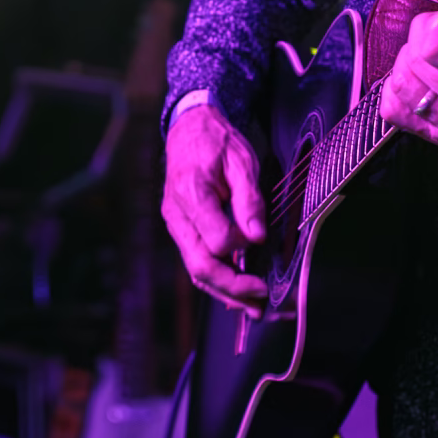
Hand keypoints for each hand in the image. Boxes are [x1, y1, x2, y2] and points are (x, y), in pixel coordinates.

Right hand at [161, 104, 269, 316]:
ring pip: (195, 270)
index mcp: (190, 192)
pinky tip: (237, 292)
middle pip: (200, 265)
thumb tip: (256, 239)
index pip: (216, 239)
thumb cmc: (217, 142)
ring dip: (225, 292)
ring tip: (254, 308)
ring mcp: (175, 224)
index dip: (242, 246)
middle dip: (232, 287)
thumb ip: (249, 200)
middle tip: (262, 297)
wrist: (189, 129)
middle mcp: (176, 214)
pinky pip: (196, 260)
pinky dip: (216, 280)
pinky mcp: (180, 229)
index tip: (259, 241)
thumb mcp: (241, 161)